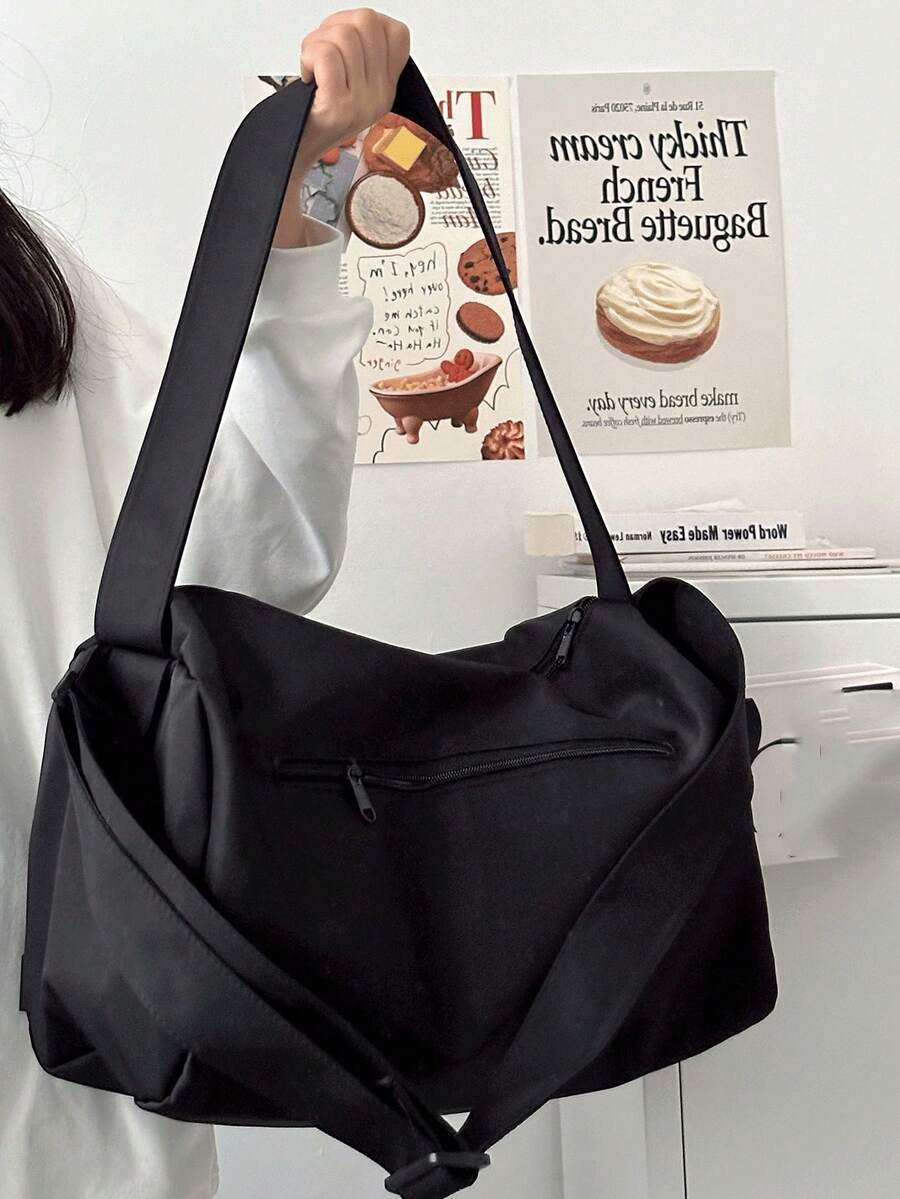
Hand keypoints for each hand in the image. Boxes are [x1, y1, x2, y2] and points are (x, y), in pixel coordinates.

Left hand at [294, 8, 409, 178]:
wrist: (294, 152)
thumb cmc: (314, 114)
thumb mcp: (349, 85)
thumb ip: (359, 54)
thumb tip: (350, 23)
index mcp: (386, 87)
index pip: (397, 33)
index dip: (364, 23)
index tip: (342, 41)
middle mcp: (379, 96)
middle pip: (368, 22)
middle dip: (336, 24)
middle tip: (321, 50)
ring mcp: (361, 103)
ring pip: (345, 35)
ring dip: (318, 41)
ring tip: (312, 65)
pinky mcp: (338, 107)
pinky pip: (326, 55)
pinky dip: (309, 55)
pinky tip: (307, 74)